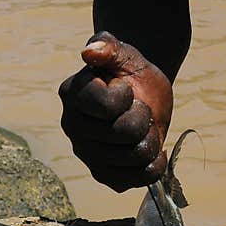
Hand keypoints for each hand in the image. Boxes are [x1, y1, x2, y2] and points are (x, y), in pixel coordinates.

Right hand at [58, 31, 173, 191]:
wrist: (142, 96)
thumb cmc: (129, 72)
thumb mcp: (124, 54)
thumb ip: (108, 46)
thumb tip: (90, 51)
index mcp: (72, 95)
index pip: (107, 107)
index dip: (126, 97)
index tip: (125, 88)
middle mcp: (73, 127)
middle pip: (124, 133)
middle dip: (143, 116)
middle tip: (138, 109)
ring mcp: (87, 155)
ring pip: (135, 156)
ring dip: (150, 139)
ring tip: (143, 128)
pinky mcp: (104, 175)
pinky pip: (137, 180)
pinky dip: (153, 165)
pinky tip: (150, 150)